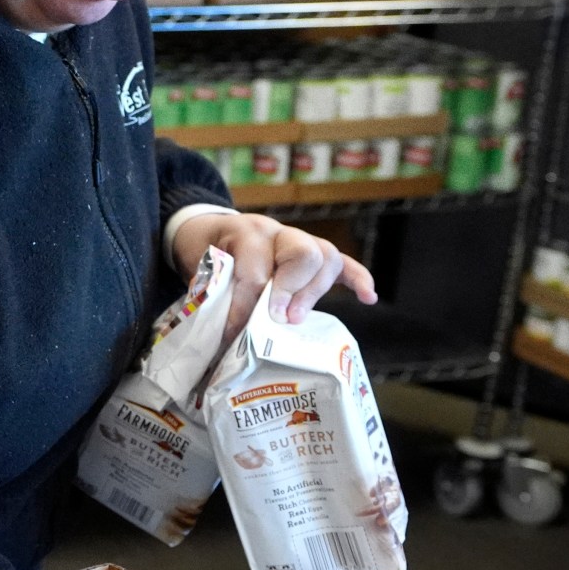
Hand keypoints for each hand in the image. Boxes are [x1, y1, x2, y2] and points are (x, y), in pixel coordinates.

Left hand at [171, 211, 375, 341]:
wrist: (206, 230)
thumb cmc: (204, 254)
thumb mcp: (200, 269)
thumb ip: (214, 294)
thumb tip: (223, 338)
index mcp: (245, 233)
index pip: (254, 271)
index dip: (245, 307)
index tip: (235, 335)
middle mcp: (276, 231)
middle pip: (301, 254)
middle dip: (290, 291)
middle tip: (279, 320)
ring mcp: (298, 239)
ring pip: (325, 257)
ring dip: (314, 292)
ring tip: (296, 320)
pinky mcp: (314, 253)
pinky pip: (343, 263)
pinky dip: (357, 279)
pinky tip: (368, 298)